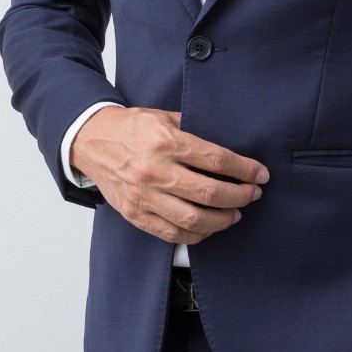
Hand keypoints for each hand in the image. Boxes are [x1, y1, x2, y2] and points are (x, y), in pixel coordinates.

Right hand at [71, 106, 268, 244]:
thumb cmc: (131, 128)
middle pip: (210, 193)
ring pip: (193, 219)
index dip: (245, 170)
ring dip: (222, 219)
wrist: (90, 140)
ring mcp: (144, 196)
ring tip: (235, 213)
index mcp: (166, 142)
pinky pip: (171, 234)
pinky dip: (196, 235)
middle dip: (240, 196)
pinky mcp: (135, 214)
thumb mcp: (165, 116)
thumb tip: (231, 148)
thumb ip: (196, 130)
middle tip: (253, 194)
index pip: (217, 160)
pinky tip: (209, 227)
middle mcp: (155, 171)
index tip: (260, 175)